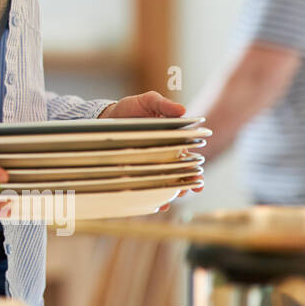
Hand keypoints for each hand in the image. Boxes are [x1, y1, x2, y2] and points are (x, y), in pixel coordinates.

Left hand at [100, 91, 198, 211]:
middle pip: (179, 175)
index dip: (195, 172)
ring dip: (168, 193)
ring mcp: (149, 163)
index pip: (189, 159)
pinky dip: (150, 195)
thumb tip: (183, 110)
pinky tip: (153, 204)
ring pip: (163, 182)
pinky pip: (143, 184)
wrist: (107, 115)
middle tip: (185, 192)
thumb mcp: (148, 101)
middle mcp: (164, 155)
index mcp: (173, 141)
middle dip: (185, 186)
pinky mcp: (134, 168)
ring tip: (169, 201)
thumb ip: (164, 105)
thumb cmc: (131, 108)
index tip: (198, 180)